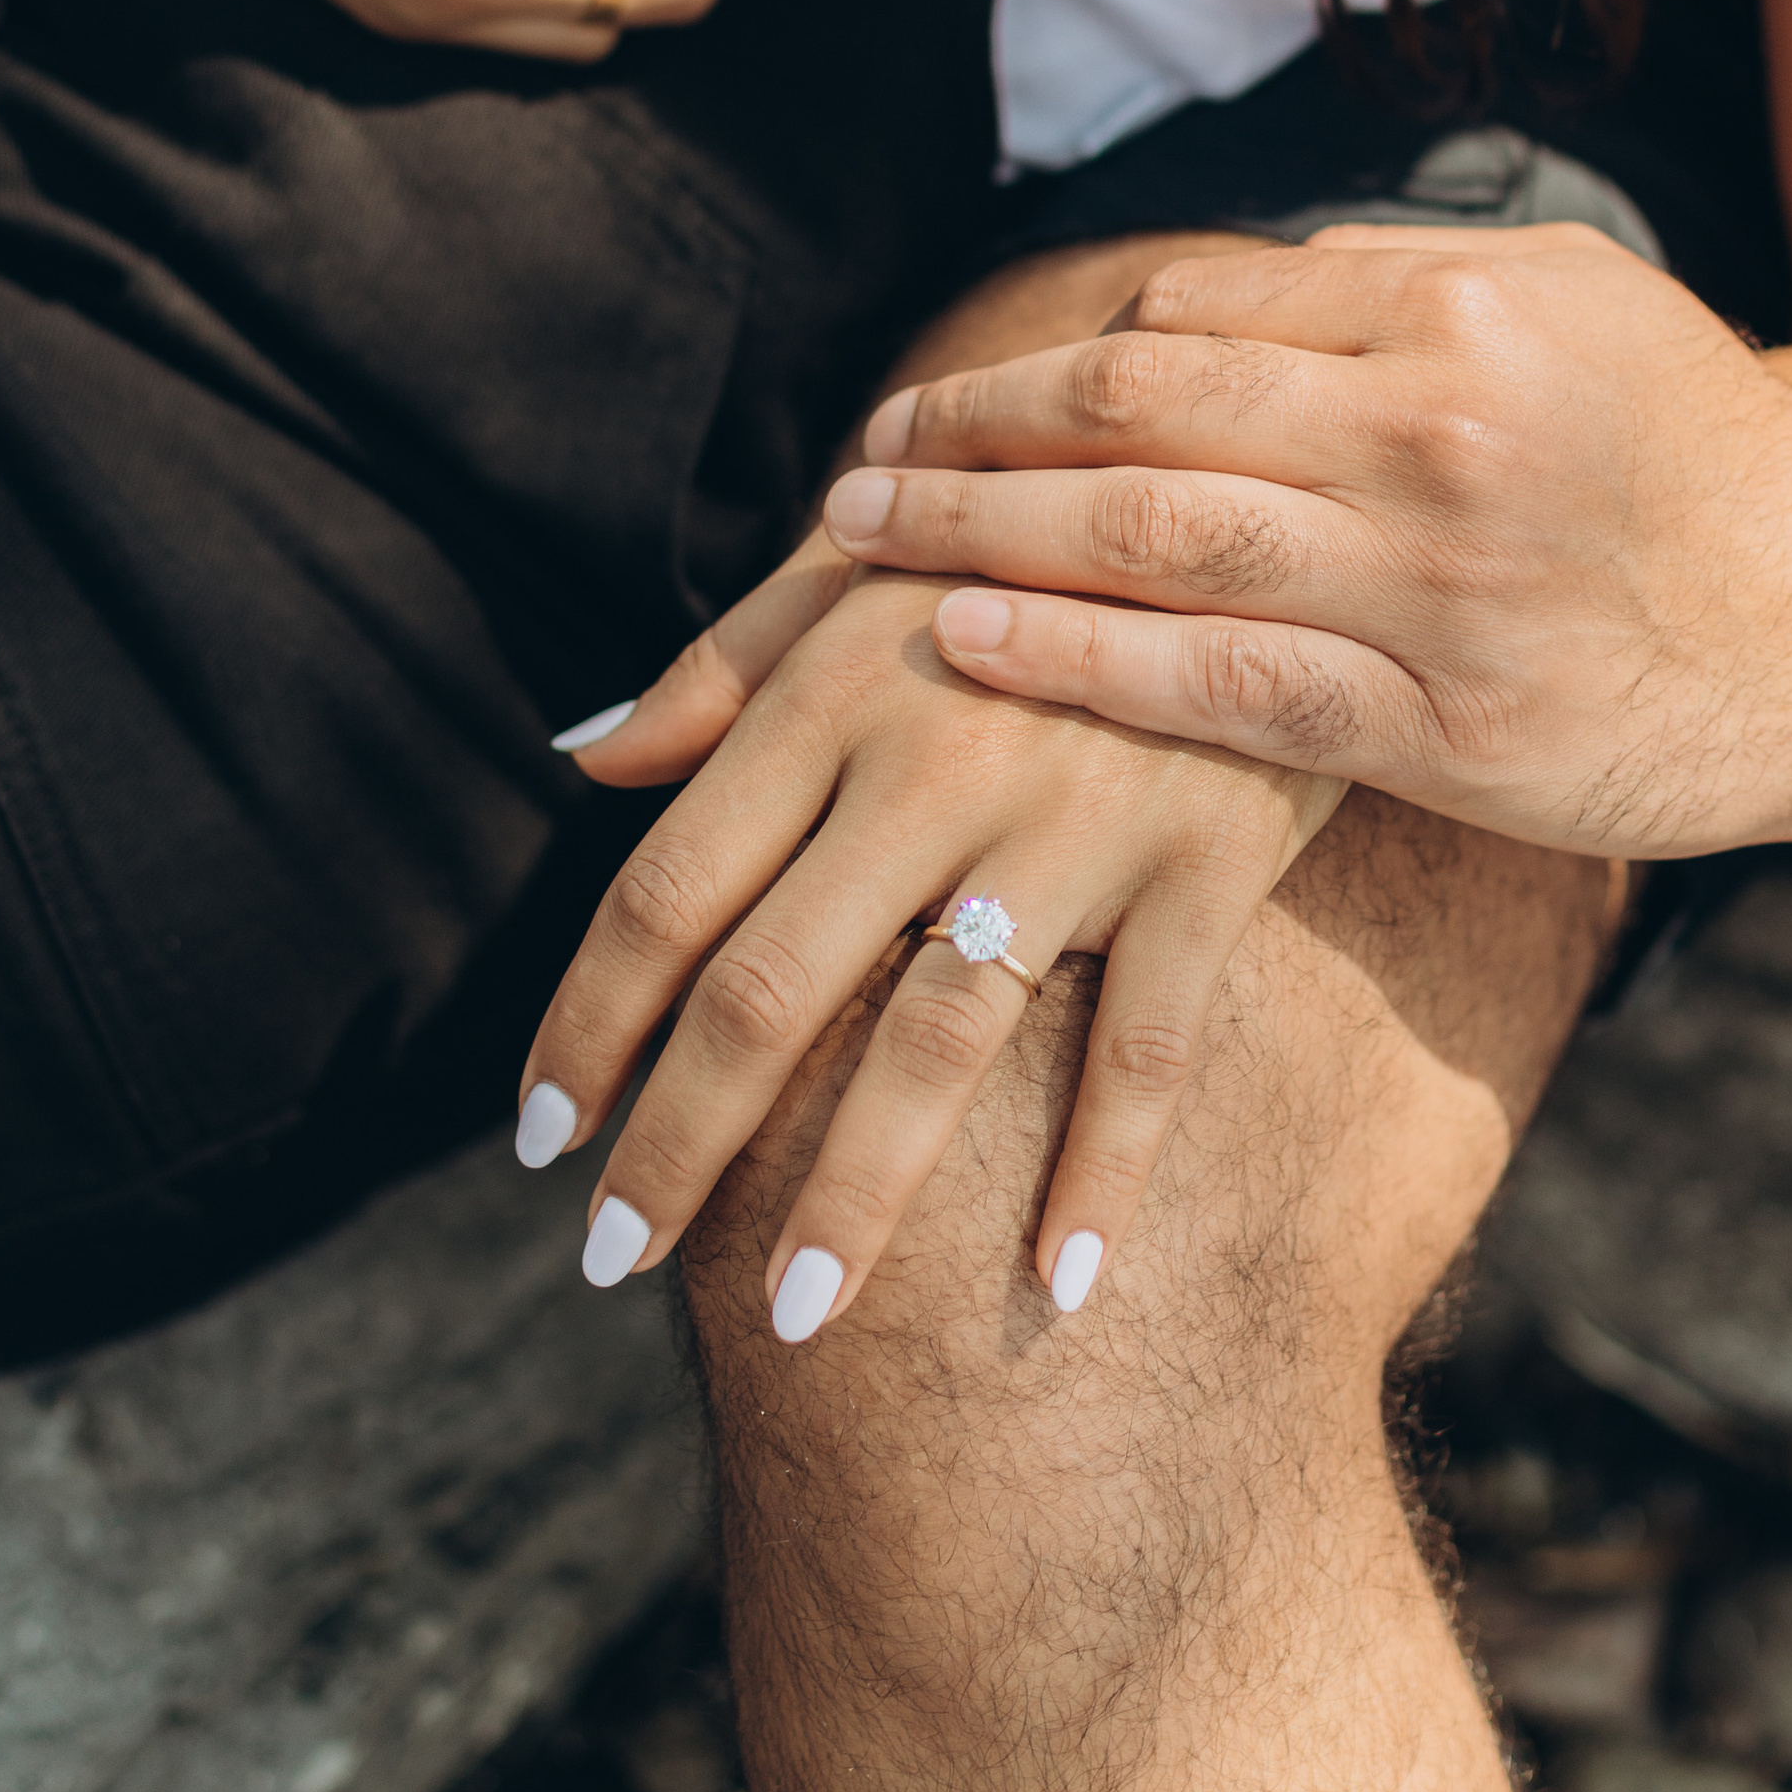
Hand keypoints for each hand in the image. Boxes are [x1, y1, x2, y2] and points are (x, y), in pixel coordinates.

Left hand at [529, 564, 1342, 1336]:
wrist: (1252, 472)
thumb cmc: (1024, 528)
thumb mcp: (866, 561)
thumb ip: (726, 663)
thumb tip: (584, 756)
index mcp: (829, 690)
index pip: (667, 891)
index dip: (589, 1023)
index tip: (539, 1137)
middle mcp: (933, 756)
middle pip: (764, 991)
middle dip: (675, 1146)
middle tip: (610, 1262)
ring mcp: (1076, 815)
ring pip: (935, 1041)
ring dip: (853, 1197)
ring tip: (791, 1320)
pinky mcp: (1210, 857)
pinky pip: (1145, 1046)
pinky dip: (1103, 1173)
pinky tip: (1061, 1288)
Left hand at [811, 226, 1791, 859]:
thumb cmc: (1711, 457)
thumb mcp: (1576, 302)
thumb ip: (1393, 283)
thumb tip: (1214, 284)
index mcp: (1449, 310)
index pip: (1188, 312)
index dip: (1049, 356)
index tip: (960, 398)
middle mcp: (1428, 427)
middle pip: (1132, 406)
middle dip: (968, 430)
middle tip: (855, 463)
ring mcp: (1430, 583)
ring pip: (1147, 537)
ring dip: (973, 534)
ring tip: (857, 543)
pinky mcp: (1440, 727)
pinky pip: (1217, 688)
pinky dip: (1075, 662)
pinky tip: (966, 642)